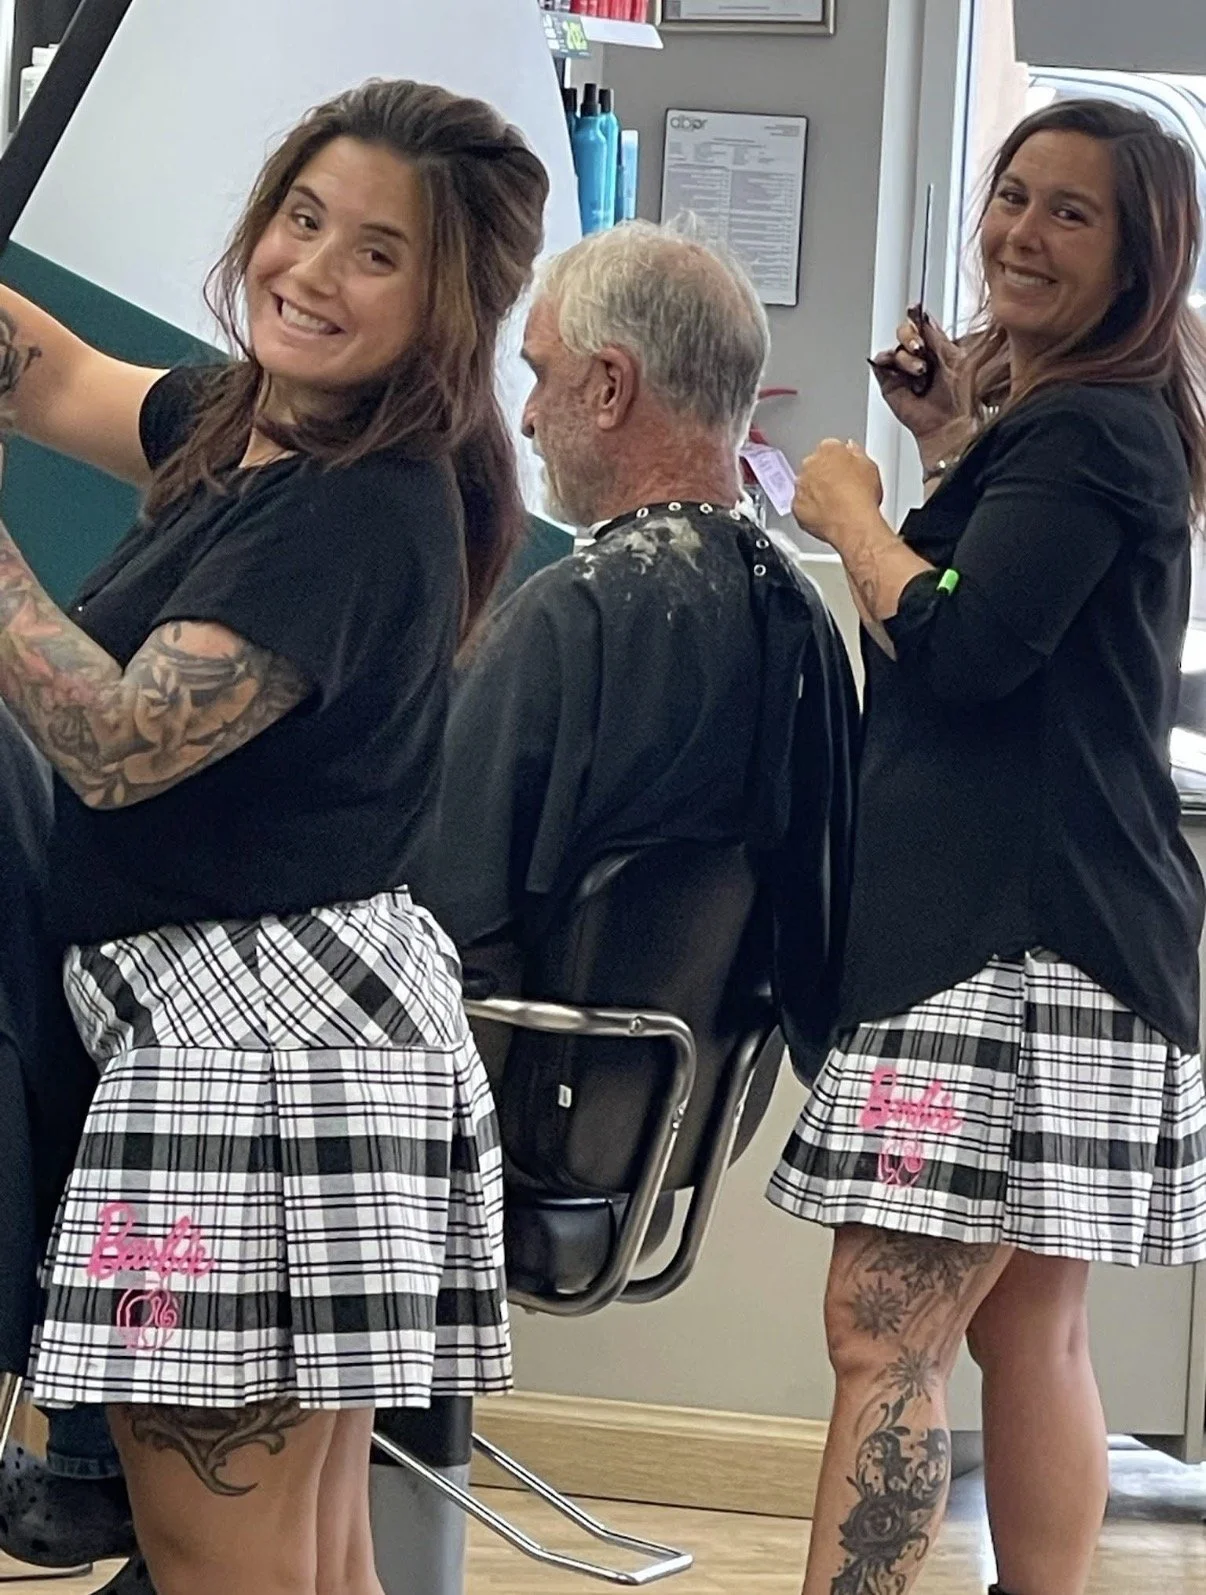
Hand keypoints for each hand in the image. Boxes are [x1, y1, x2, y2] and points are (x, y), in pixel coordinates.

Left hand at [793, 439, 882, 545]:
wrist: (853, 524)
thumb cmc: (862, 497)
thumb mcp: (869, 467)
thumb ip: (857, 454)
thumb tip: (851, 450)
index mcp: (828, 450)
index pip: (829, 448)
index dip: (838, 461)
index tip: (843, 469)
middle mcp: (810, 465)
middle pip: (814, 466)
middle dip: (824, 476)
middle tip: (840, 489)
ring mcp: (801, 486)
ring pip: (805, 486)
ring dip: (815, 492)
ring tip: (834, 504)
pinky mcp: (796, 506)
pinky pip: (801, 506)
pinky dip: (810, 510)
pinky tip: (825, 515)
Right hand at [869, 310, 961, 441]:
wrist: (951, 422)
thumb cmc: (961, 397)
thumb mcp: (954, 357)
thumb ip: (936, 336)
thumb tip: (923, 316)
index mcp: (935, 347)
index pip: (920, 325)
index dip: (916, 316)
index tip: (914, 309)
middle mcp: (918, 357)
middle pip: (904, 332)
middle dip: (910, 336)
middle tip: (919, 348)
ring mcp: (903, 370)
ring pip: (894, 349)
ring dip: (906, 358)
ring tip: (919, 372)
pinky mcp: (890, 384)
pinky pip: (880, 364)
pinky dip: (885, 361)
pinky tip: (897, 370)